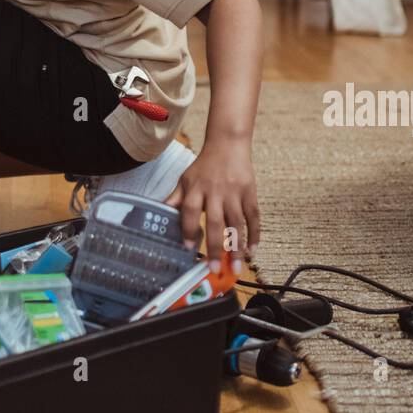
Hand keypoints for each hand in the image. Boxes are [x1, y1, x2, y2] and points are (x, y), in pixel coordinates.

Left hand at [164, 142, 259, 267]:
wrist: (228, 144)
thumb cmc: (205, 166)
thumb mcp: (186, 180)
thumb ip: (176, 199)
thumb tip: (158, 214)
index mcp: (196, 188)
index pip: (190, 210)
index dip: (188, 229)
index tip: (189, 248)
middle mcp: (215, 191)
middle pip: (215, 221)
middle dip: (214, 247)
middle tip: (215, 269)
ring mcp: (234, 192)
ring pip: (237, 223)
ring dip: (236, 247)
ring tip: (236, 267)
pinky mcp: (250, 192)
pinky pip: (253, 216)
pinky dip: (254, 234)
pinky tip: (252, 251)